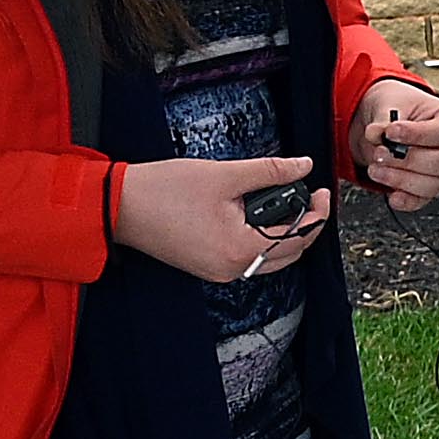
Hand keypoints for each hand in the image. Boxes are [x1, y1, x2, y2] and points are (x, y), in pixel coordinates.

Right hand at [112, 154, 329, 284]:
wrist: (116, 206)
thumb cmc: (163, 190)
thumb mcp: (223, 174)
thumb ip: (269, 170)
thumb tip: (304, 166)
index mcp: (240, 250)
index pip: (298, 236)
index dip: (317, 212)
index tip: (322, 191)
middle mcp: (232, 269)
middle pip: (288, 252)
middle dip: (304, 223)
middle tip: (309, 194)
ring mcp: (219, 272)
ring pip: (270, 257)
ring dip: (284, 233)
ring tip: (287, 202)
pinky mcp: (207, 267)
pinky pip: (248, 258)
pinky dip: (261, 239)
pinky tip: (259, 216)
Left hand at [351, 82, 438, 210]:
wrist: (396, 123)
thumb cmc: (405, 108)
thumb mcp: (395, 103)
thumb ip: (385, 119)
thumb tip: (376, 133)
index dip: (417, 134)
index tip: (390, 131)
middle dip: (408, 160)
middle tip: (380, 152)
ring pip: (432, 185)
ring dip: (400, 179)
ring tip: (376, 168)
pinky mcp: (434, 189)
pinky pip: (422, 200)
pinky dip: (405, 200)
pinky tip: (391, 195)